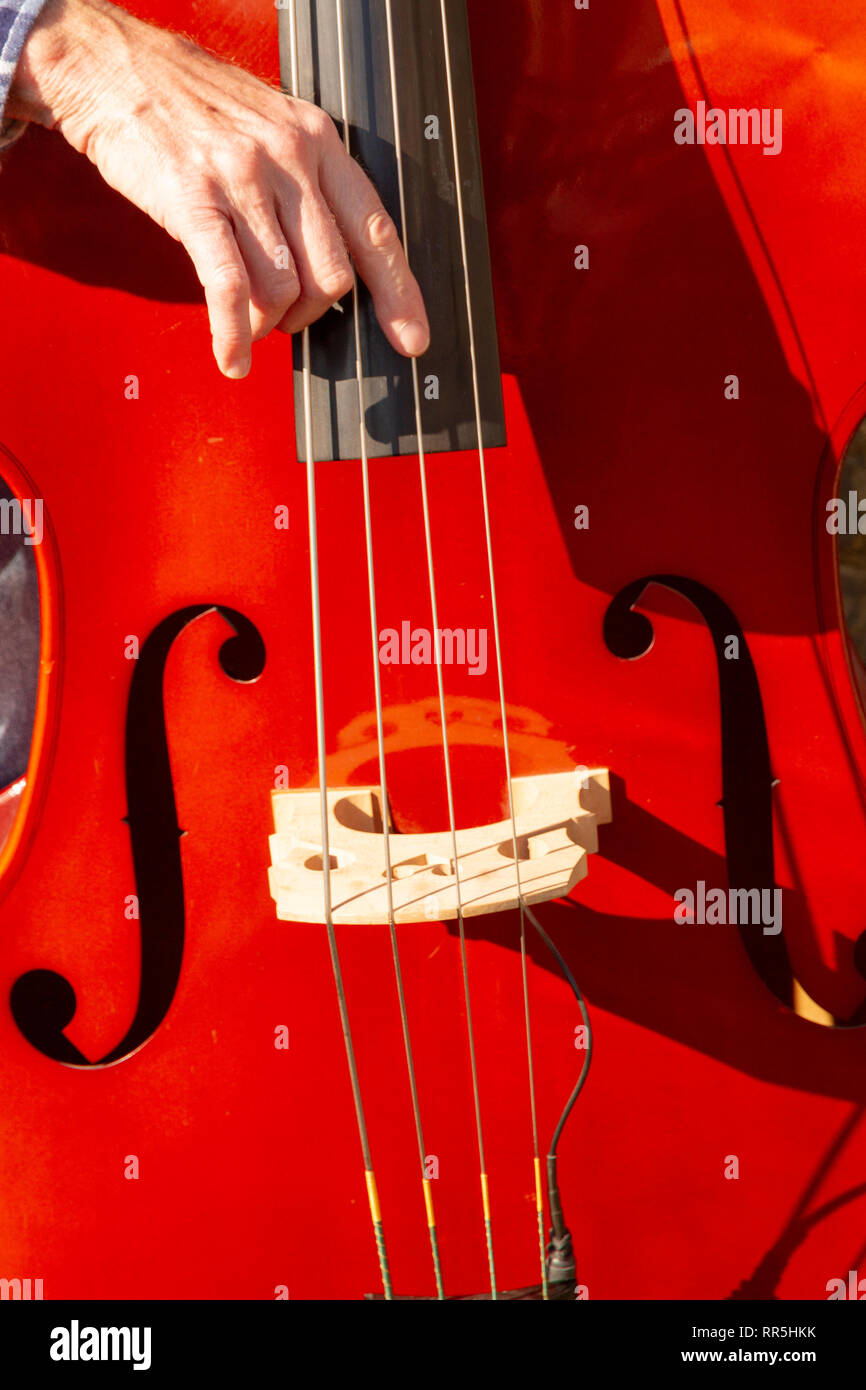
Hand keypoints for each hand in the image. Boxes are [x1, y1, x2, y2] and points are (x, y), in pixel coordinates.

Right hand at [8, 0, 429, 377]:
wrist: (114, 66)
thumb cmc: (190, 105)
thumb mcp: (270, 128)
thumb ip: (305, 188)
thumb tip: (331, 265)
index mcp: (316, 141)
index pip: (376, 229)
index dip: (398, 293)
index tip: (410, 338)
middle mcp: (287, 156)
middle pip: (331, 274)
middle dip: (311, 315)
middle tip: (286, 320)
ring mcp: (241, 177)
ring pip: (283, 287)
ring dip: (267, 324)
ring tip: (250, 326)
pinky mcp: (193, 199)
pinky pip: (229, 287)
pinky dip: (234, 335)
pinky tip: (232, 357)